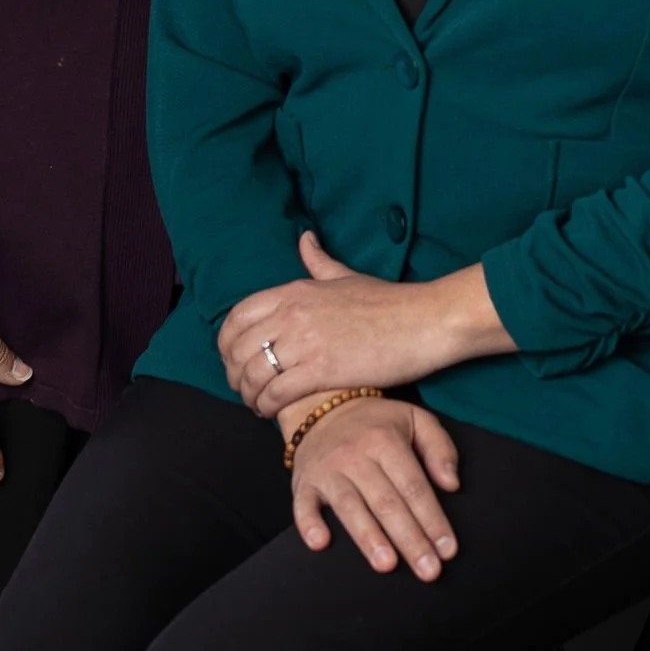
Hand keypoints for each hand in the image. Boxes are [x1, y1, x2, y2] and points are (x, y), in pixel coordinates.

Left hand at [219, 233, 510, 419]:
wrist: (423, 322)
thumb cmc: (388, 301)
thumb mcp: (346, 275)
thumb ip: (319, 261)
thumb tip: (304, 238)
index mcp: (295, 291)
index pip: (237, 316)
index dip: (227, 343)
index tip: (234, 358)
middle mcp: (293, 314)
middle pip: (238, 348)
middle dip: (234, 373)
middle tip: (243, 387)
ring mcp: (305, 342)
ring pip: (253, 375)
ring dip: (248, 394)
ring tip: (256, 404)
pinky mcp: (321, 371)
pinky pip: (276, 394)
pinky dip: (267, 407)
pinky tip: (272, 412)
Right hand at [288, 396, 462, 581]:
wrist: (321, 407)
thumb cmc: (376, 423)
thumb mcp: (415, 419)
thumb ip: (439, 447)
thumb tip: (452, 485)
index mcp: (386, 440)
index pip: (414, 486)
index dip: (432, 520)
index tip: (448, 550)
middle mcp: (355, 455)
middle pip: (386, 502)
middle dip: (409, 539)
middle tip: (428, 570)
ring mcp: (327, 470)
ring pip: (350, 507)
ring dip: (368, 537)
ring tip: (387, 565)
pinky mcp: (303, 483)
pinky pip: (302, 505)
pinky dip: (309, 524)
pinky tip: (321, 543)